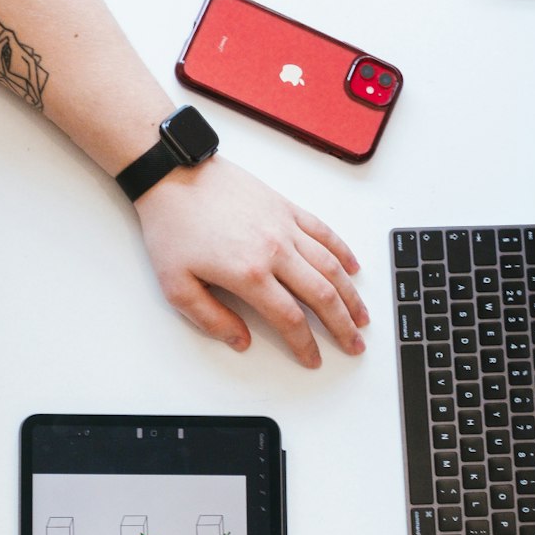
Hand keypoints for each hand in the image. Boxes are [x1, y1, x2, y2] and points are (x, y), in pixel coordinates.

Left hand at [133, 156, 368, 367]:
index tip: (314, 358)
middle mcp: (275, 250)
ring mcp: (284, 226)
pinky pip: (324, 232)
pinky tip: (353, 268)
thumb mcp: (176, 286)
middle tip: (354, 345)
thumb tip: (241, 341)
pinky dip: (343, 252)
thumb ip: (210, 319)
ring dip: (351, 295)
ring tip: (362, 316)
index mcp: (248, 274)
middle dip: (342, 326)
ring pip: (330, 266)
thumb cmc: (172, 228)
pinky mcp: (285, 207)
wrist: (173, 176)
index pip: (290, 319)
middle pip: (322, 295)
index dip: (306, 345)